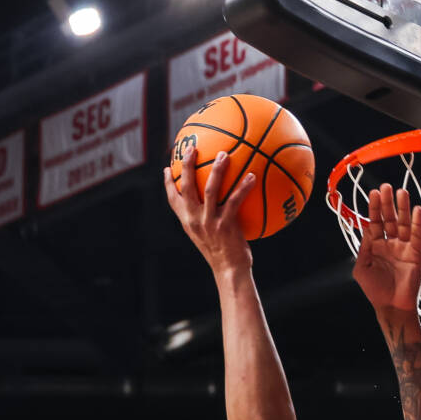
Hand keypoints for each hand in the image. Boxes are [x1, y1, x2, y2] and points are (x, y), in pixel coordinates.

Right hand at [166, 153, 257, 276]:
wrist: (229, 271)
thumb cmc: (222, 254)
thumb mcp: (209, 236)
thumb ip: (207, 219)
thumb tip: (217, 204)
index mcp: (188, 221)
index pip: (173, 199)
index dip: (168, 182)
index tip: (168, 168)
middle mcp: (194, 220)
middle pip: (186, 187)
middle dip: (188, 165)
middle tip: (192, 148)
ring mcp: (209, 222)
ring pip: (210, 190)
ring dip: (217, 170)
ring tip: (224, 155)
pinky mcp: (225, 225)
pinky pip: (235, 201)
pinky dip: (243, 187)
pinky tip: (252, 176)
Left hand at [349, 182, 420, 317]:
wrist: (392, 306)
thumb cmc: (375, 291)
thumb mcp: (362, 268)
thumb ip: (363, 248)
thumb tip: (364, 228)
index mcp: (375, 246)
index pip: (374, 222)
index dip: (374, 208)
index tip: (374, 193)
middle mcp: (390, 243)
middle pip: (389, 219)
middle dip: (387, 203)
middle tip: (386, 187)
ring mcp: (403, 247)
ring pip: (403, 224)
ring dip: (402, 208)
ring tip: (401, 192)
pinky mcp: (416, 254)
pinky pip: (417, 235)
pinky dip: (417, 223)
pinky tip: (416, 210)